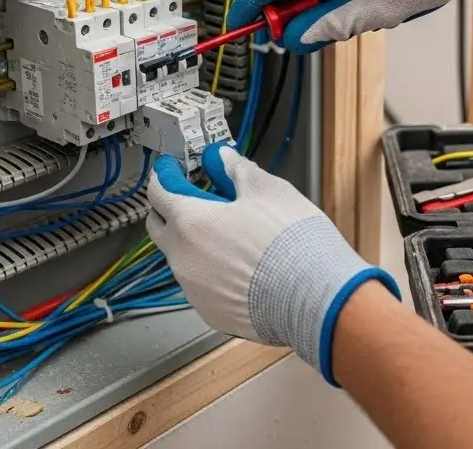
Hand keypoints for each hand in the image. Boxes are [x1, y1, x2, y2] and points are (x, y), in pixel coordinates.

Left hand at [146, 142, 400, 384]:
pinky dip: (212, 273)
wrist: (314, 297)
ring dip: (195, 244)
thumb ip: (236, 170)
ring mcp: (195, 290)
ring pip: (182, 259)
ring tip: (230, 236)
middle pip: (160, 228)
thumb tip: (222, 159)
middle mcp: (184, 258)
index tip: (171, 170)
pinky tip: (240, 268)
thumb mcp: (267, 189)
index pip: (159, 191)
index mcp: (191, 222)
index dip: (165, 175)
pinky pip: (202, 286)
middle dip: (171, 210)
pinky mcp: (212, 313)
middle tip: (194, 199)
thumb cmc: (292, 243)